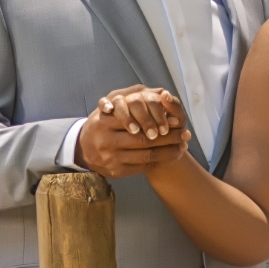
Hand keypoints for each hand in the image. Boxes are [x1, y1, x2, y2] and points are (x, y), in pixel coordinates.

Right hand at [74, 85, 191, 177]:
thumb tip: (164, 95)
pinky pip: (144, 166)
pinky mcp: (117, 171)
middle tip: (186, 133)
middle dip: (169, 136)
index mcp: (105, 121)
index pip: (137, 120)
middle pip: (145, 139)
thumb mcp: (109, 109)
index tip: (178, 119)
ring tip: (184, 144)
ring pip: (147, 155)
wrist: (82, 149)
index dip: (160, 120)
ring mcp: (111, 158)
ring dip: (169, 150)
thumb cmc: (102, 124)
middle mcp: (106, 141)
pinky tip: (173, 155)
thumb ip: (131, 102)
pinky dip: (162, 160)